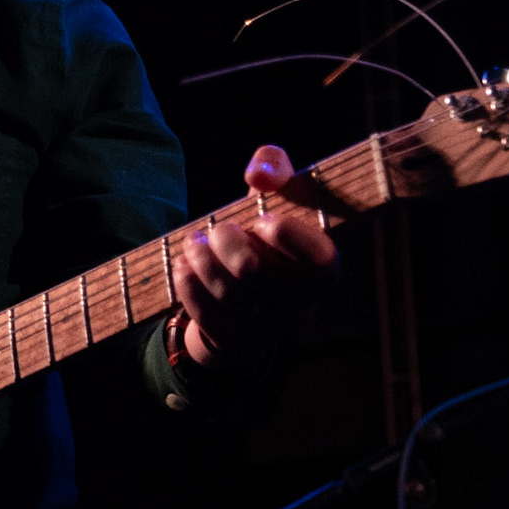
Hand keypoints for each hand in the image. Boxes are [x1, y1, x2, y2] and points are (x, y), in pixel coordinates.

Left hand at [171, 144, 337, 371]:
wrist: (242, 289)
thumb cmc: (263, 231)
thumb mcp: (275, 192)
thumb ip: (274, 164)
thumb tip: (259, 175)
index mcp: (325, 270)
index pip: (319, 260)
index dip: (283, 233)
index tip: (262, 220)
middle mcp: (301, 305)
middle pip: (252, 271)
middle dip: (224, 239)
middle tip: (218, 230)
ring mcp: (267, 330)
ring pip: (225, 292)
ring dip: (199, 256)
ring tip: (194, 242)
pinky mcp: (234, 343)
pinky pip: (203, 313)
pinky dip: (187, 281)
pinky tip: (184, 265)